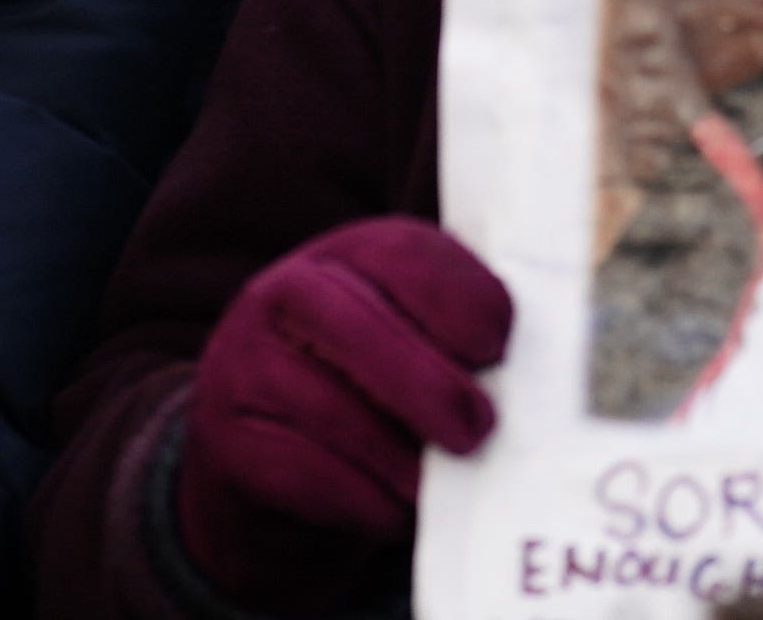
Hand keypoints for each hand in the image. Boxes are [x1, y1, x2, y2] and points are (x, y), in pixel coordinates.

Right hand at [171, 218, 511, 603]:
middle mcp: (286, 293)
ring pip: (329, 406)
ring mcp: (243, 363)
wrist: (266, 464)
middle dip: (430, 383)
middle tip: (481, 429)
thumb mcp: (408, 347)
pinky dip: (360, 500)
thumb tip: (538, 386)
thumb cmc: (367, 398)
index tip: (499, 345)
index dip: (460, 296)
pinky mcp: (224, 440)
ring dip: (398, 456)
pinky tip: (391, 510)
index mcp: (348, 255)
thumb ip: (461, 347)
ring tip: (436, 485)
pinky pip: (301, 472)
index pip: (405, 252)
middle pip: (359, 325)